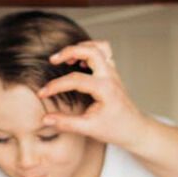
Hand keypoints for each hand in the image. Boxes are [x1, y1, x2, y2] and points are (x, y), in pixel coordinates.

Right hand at [36, 41, 154, 149]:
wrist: (135, 129)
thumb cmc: (115, 129)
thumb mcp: (89, 129)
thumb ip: (66, 123)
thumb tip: (45, 119)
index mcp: (105, 89)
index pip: (75, 80)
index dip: (55, 86)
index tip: (42, 94)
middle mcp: (110, 76)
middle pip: (91, 51)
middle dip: (70, 51)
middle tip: (53, 60)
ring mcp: (112, 73)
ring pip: (100, 47)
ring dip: (82, 47)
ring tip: (67, 58)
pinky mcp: (112, 73)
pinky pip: (103, 53)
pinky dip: (90, 51)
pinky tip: (79, 63)